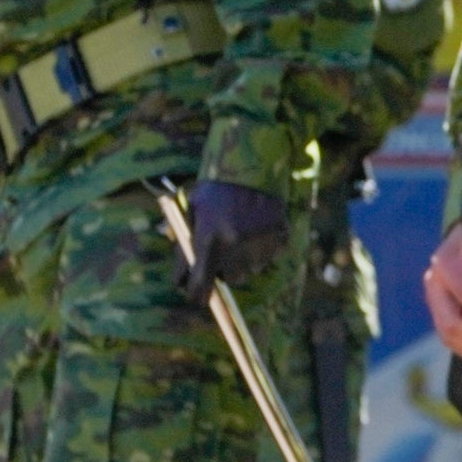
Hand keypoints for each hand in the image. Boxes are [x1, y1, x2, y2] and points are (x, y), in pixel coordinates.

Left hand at [176, 180, 287, 303]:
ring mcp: (262, 244)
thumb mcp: (191, 215)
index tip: (196, 296)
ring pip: (250, 269)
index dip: (197, 294)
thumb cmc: (214, 191)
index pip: (201, 285)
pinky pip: (268, 256)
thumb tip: (181, 283)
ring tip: (239, 233)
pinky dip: (260, 248)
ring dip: (241, 260)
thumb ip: (184, 249)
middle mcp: (237, 246)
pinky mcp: (280, 238)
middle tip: (220, 253)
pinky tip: (255, 228)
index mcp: (210, 240)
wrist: (250, 166)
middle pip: (229, 279)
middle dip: (222, 271)